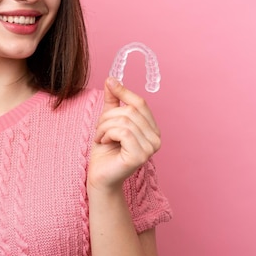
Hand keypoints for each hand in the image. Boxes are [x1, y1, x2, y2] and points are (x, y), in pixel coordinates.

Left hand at [88, 77, 161, 191]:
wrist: (99, 175)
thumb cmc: (105, 151)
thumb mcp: (108, 121)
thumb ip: (113, 101)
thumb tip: (111, 79)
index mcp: (152, 129)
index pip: (141, 103)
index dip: (125, 91)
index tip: (110, 82)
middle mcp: (156, 138)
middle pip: (131, 111)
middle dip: (108, 116)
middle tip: (99, 129)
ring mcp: (150, 149)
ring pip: (125, 121)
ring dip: (104, 126)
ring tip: (100, 137)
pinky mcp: (140, 156)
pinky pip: (123, 132)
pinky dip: (107, 134)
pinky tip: (103, 142)